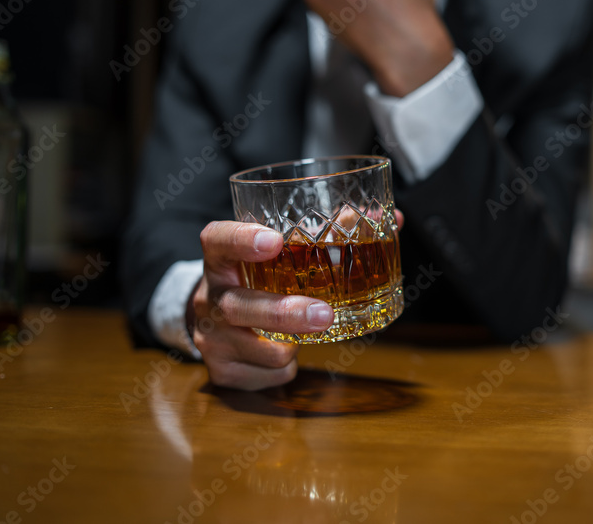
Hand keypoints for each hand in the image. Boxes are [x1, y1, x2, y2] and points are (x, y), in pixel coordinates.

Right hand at [189, 221, 333, 389]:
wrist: (216, 323)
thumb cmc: (256, 279)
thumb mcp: (272, 255)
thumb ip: (317, 237)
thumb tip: (382, 219)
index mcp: (219, 259)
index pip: (218, 240)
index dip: (242, 239)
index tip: (274, 241)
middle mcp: (209, 298)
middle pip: (239, 307)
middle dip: (285, 314)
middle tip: (324, 314)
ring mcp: (210, 338)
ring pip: (265, 351)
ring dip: (296, 344)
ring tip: (300, 332)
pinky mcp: (221, 372)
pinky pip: (272, 374)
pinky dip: (289, 366)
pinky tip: (283, 350)